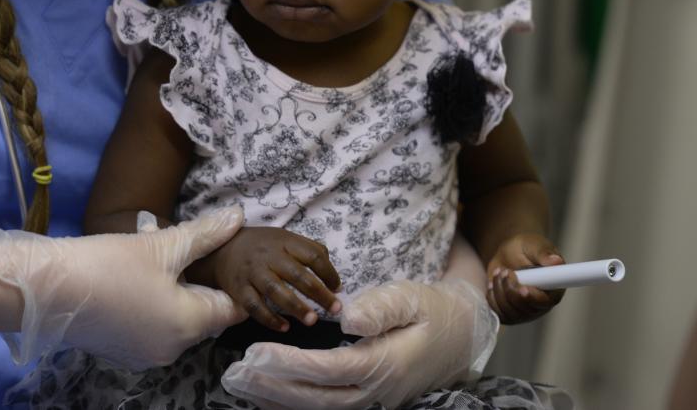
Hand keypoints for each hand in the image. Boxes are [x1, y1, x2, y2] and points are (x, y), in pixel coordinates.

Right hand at [0, 206, 244, 369]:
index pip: (231, 308)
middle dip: (197, 277)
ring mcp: (144, 354)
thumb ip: (205, 234)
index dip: (230, 279)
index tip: (221, 253)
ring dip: (172, 286)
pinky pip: (150, 325)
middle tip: (182, 244)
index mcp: (189, 326)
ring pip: (175, 317)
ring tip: (152, 249)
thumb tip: (238, 218)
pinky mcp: (120, 351)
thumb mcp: (162, 244)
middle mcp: (171, 350)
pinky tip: (132, 272)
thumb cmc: (109, 265)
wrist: (44, 289)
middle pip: (204, 313)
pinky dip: (151, 301)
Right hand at [197, 226, 341, 331]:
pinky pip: (255, 306)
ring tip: (313, 321)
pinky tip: (285, 327)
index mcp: (285, 241)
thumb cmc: (262, 246)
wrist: (222, 249)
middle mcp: (269, 256)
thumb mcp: (285, 239)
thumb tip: (333, 279)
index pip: (313, 255)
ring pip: (276, 291)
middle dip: (319, 293)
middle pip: (298, 274)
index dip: (329, 273)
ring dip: (296, 307)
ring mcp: (253, 273)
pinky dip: (270, 319)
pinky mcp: (239, 289)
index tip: (338, 288)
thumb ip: (309, 251)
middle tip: (335, 309)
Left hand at [221, 278, 497, 409]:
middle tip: (235, 374)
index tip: (257, 354)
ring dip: (276, 399)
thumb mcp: (411, 297)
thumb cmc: (433, 311)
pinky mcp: (366, 399)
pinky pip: (325, 408)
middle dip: (272, 388)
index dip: (291, 365)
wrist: (461, 336)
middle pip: (317, 398)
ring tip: (239, 385)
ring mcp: (371, 400)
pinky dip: (293, 404)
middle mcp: (376, 391)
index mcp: (385, 363)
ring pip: (318, 409)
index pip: (330, 369)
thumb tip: (346, 318)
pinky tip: (265, 396)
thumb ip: (380, 307)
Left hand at [486, 232, 565, 323]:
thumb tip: (556, 261)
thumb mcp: (534, 245)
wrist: (509, 253)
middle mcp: (542, 304)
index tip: (522, 287)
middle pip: (525, 310)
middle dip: (511, 290)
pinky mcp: (511, 314)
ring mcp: (526, 311)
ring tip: (500, 272)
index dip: (533, 297)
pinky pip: (498, 314)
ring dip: (499, 291)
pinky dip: (492, 298)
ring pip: (510, 313)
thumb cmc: (526, 247)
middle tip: (505, 271)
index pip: (546, 302)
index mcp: (554, 288)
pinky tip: (493, 283)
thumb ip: (543, 253)